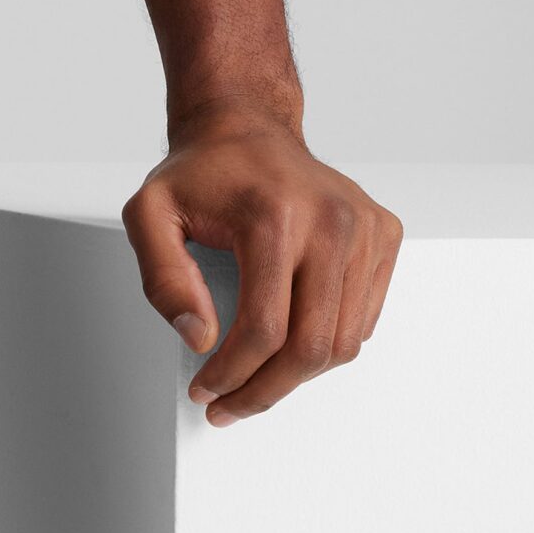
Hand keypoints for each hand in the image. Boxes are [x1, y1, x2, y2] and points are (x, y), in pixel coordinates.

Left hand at [121, 110, 401, 425]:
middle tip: (231, 405)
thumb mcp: (149, 214)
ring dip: (297, 377)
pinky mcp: (384, 234)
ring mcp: (365, 227)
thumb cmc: (201, 171)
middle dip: (266, 391)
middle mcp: (331, 220)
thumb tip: (198, 337)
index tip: (207, 390)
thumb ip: (163, 278)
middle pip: (311, 346)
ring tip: (255, 379)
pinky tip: (289, 339)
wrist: (246, 127)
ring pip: (343, 342)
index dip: (232, 374)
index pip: (264, 328)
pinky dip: (327, 343)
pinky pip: (363, 319)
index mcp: (275, 214)